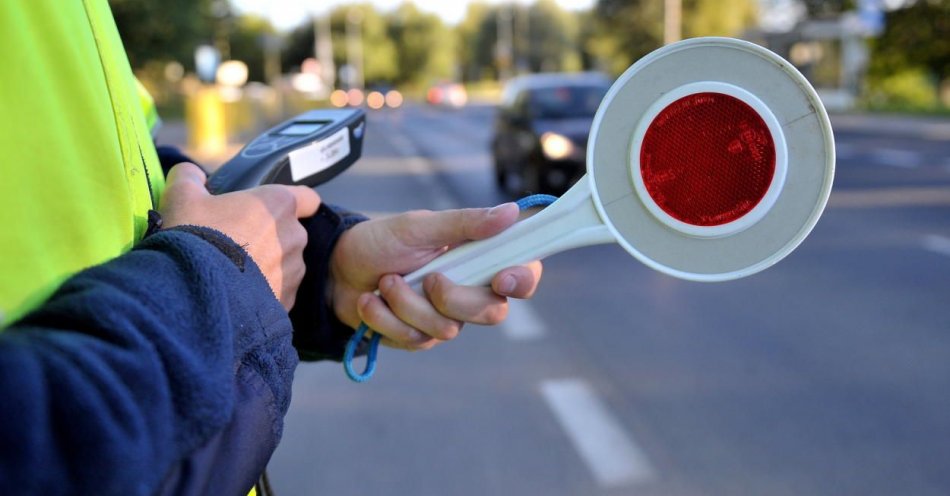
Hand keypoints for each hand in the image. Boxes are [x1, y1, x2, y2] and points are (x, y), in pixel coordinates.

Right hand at [159, 163, 320, 308]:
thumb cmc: (193, 237)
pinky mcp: (287, 300)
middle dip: (271, 237)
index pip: (308, 198)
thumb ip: (189, 177)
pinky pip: (280, 292)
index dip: (297, 203)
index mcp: (279, 204)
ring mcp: (293, 271)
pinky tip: (239, 294)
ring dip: (269, 266)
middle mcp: (295, 236)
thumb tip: (192, 174)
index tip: (276, 210)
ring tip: (235, 273)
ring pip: (287, 264)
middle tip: (238, 243)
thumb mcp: (182, 197)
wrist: (192, 292)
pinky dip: (265, 292)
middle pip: (291, 232)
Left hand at [330, 203, 542, 350]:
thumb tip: (511, 212)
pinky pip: (416, 340)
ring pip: (448, 329)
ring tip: (385, 281)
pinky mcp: (419, 337)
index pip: (523, 274)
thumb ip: (465, 223)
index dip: (523, 280)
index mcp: (478, 257)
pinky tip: (371, 301)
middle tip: (427, 277)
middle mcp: (469, 289)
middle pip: (493, 312)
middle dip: (453, 297)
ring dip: (407, 303)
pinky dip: (386, 318)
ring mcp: (445, 317)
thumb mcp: (419, 226)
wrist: (334, 271)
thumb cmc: (380, 241)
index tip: (502, 278)